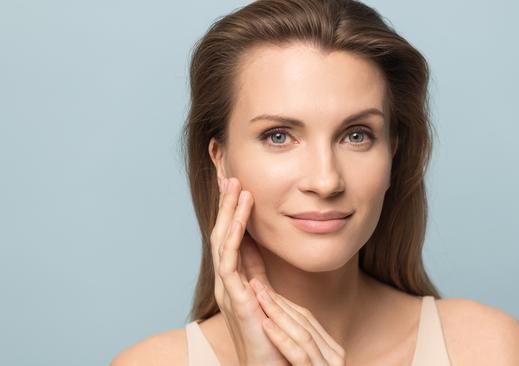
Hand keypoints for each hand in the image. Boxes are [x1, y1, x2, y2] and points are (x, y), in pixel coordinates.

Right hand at [211, 176, 287, 365]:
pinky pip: (230, 262)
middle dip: (225, 204)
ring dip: (228, 213)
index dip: (231, 210)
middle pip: (222, 234)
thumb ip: (258, 271)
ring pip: (222, 242)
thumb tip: (257, 247)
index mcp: (235, 280)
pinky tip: (238, 217)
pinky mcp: (236, 299)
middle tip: (229, 174)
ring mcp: (229, 290)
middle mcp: (227, 282)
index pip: (230, 237)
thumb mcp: (266, 294)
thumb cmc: (272, 337)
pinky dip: (233, 236)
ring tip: (235, 186)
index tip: (235, 183)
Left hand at [250, 279, 345, 365]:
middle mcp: (335, 356)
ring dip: (278, 313)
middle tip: (256, 284)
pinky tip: (265, 325)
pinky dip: (281, 338)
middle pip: (304, 322)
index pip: (307, 320)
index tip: (263, 289)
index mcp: (333, 350)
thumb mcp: (305, 363)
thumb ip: (300, 345)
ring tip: (259, 297)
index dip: (283, 302)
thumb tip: (282, 320)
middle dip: (278, 302)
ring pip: (302, 334)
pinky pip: (299, 354)